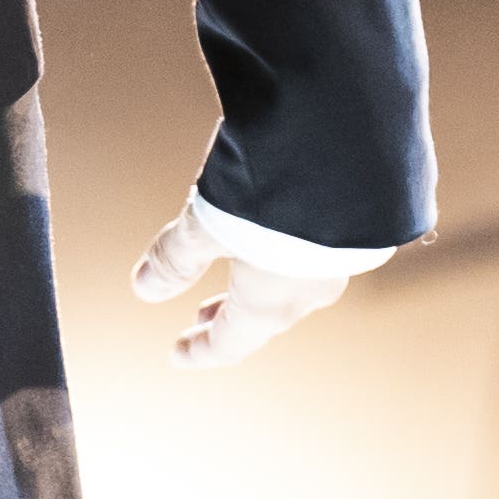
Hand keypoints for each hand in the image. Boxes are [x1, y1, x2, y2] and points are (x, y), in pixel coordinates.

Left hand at [131, 199, 356, 368]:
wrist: (344, 144)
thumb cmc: (269, 189)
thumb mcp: (205, 222)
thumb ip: (176, 257)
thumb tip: (144, 289)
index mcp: (268, 303)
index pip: (229, 344)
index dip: (201, 351)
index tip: (177, 355)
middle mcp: (307, 291)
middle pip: (262, 317)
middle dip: (228, 318)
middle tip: (200, 318)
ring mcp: (337, 261)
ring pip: (290, 285)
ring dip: (258, 287)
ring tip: (237, 277)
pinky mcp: (354, 228)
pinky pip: (312, 255)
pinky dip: (284, 257)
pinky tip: (278, 234)